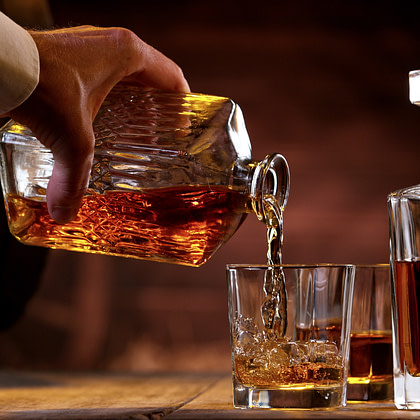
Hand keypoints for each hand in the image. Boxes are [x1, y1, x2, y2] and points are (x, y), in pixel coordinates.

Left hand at [5, 26, 188, 222]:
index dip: (183, 103)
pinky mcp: (70, 53)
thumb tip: (65, 213)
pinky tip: (102, 118)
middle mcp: (112, 43)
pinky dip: (110, 94)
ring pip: (127, 73)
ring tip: (133, 128)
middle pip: (151, 76)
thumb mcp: (71, 138)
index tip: (183, 125)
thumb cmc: (39, 82)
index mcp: (129, 54)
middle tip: (160, 133)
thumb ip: (73, 179)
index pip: (172, 76)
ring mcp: (90, 45)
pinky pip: (104, 72)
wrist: (0, 62)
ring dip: (134, 99)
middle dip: (158, 105)